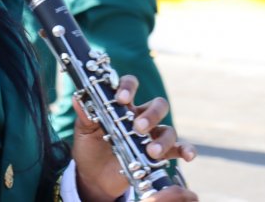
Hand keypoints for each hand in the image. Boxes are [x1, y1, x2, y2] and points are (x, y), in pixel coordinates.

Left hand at [71, 75, 197, 201]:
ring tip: (151, 151)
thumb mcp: (84, 133)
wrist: (93, 178)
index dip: (129, 87)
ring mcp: (151, 136)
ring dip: (162, 139)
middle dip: (152, 114)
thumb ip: (85, 116)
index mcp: (122, 107)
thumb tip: (77, 97)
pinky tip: (187, 155)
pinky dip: (186, 150)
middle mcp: (140, 118)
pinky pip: (178, 149)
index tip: (123, 98)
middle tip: (139, 127)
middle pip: (157, 105)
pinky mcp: (159, 154)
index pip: (130, 86)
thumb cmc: (89, 150)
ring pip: (167, 129)